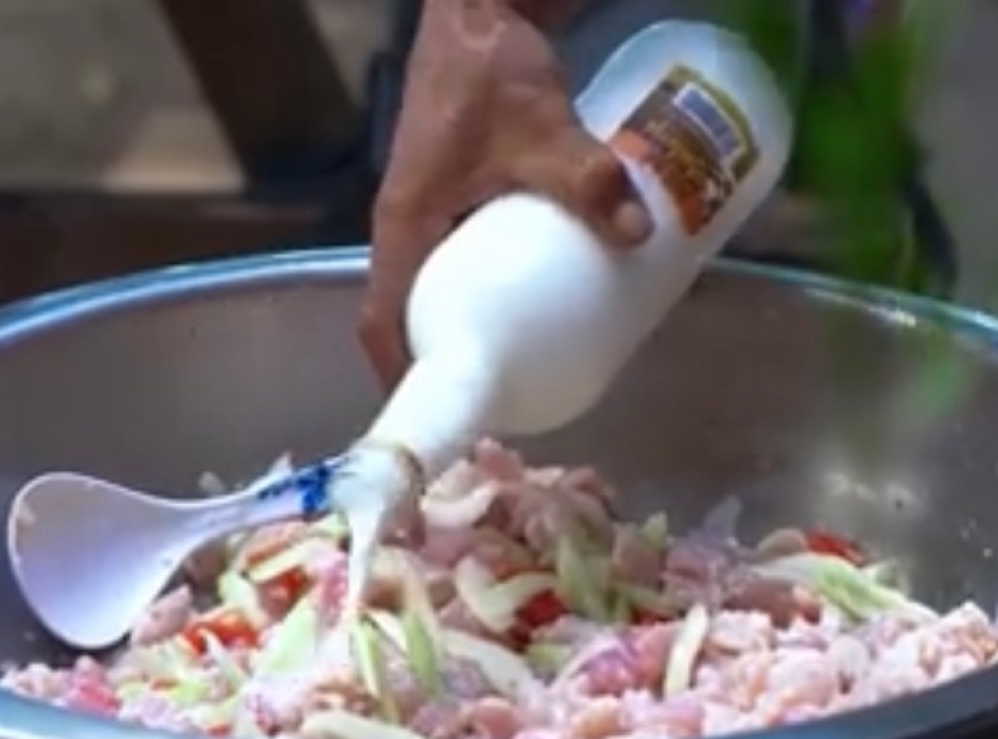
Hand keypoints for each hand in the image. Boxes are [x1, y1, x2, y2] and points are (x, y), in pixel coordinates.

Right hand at [360, 0, 652, 390]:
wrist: (477, 8)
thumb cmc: (487, 71)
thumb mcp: (543, 129)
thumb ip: (589, 180)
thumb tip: (642, 236)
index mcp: (404, 225)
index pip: (383, 319)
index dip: (402, 374)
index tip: (441, 412)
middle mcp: (404, 226)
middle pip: (407, 315)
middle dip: (444, 359)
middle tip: (498, 392)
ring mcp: (425, 210)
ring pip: (432, 289)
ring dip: (464, 326)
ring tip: (516, 358)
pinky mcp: (449, 193)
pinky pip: (456, 259)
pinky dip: (482, 289)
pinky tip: (527, 295)